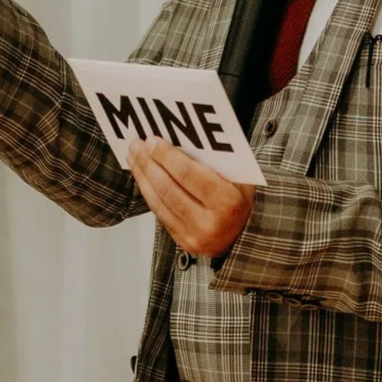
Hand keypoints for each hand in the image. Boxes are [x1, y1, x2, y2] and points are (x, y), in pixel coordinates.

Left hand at [127, 137, 254, 257]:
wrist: (247, 235)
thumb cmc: (241, 200)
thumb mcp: (239, 179)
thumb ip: (215, 163)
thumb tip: (180, 139)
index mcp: (227, 202)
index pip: (189, 175)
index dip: (167, 156)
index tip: (152, 140)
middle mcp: (210, 222)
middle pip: (169, 188)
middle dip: (149, 163)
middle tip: (137, 144)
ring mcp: (194, 236)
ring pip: (159, 201)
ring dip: (143, 176)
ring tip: (134, 156)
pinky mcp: (183, 242)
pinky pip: (159, 213)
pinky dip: (148, 192)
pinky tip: (142, 176)